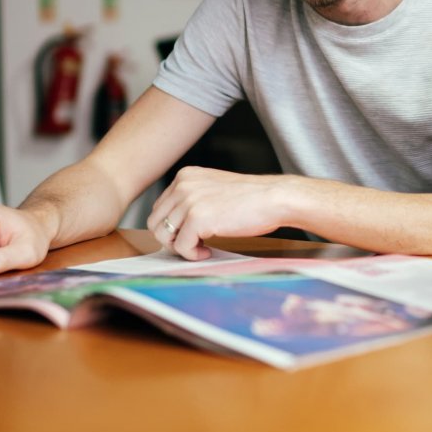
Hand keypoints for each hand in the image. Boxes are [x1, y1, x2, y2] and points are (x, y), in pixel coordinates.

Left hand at [148, 166, 294, 259]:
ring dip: (181, 248)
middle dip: (172, 238)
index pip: (160, 208)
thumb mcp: (214, 190)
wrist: (276, 198)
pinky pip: (181, 247)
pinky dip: (192, 254)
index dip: (172, 227)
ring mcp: (189, 201)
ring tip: (201, 248)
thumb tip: (173, 228)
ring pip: (163, 235)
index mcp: (185, 176)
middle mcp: (183, 185)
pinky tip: (208, 251)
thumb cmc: (252, 199)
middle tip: (193, 244)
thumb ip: (193, 201)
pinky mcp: (197, 218)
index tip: (191, 234)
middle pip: (155, 222)